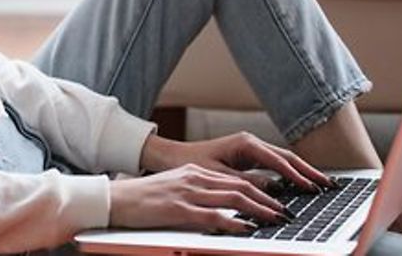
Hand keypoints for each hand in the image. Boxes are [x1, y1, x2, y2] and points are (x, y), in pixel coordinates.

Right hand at [108, 163, 288, 232]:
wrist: (115, 199)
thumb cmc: (142, 198)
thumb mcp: (175, 189)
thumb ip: (198, 193)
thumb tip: (223, 206)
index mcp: (195, 172)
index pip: (236, 179)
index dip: (261, 190)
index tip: (277, 201)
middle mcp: (195, 178)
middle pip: (241, 187)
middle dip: (268, 200)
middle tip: (286, 212)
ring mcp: (187, 193)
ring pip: (233, 198)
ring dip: (259, 210)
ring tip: (276, 219)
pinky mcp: (178, 209)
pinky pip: (213, 215)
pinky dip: (234, 222)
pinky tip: (247, 228)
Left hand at [139, 132, 335, 191]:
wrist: (173, 157)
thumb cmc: (191, 164)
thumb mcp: (219, 176)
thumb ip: (246, 182)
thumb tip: (274, 190)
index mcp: (245, 144)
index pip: (279, 161)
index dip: (297, 176)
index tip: (312, 188)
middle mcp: (251, 143)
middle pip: (288, 158)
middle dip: (309, 171)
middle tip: (329, 185)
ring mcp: (251, 149)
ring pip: (284, 161)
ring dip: (302, 172)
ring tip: (322, 185)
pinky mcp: (249, 157)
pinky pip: (275, 165)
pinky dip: (290, 174)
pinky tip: (301, 185)